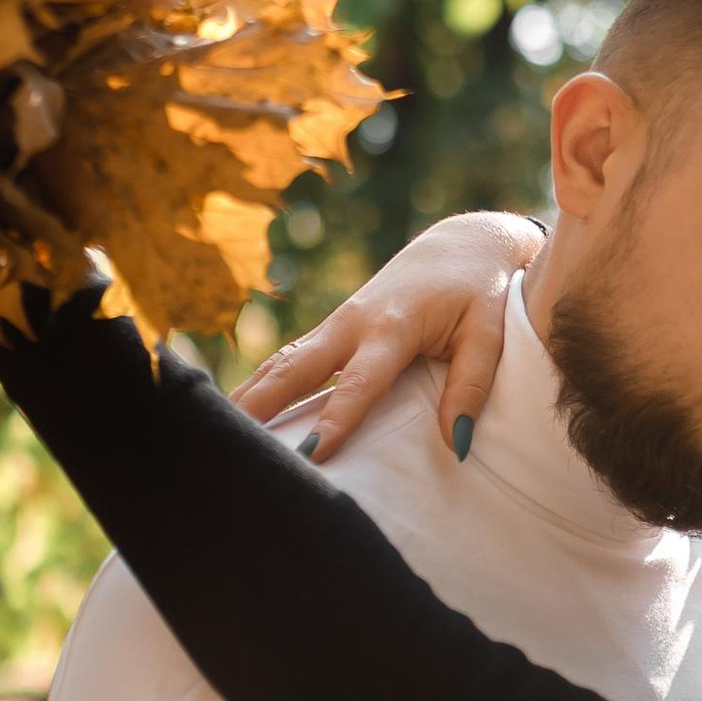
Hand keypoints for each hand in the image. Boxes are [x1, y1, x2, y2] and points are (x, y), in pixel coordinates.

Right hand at [236, 211, 546, 463]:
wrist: (460, 244)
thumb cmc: (479, 292)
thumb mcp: (489, 334)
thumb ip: (472, 386)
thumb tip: (456, 443)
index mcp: (393, 325)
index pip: (359, 382)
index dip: (335, 419)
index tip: (310, 455)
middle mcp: (353, 324)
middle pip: (296, 369)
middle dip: (260, 405)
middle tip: (229, 446)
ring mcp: (336, 326)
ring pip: (280, 364)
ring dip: (246, 397)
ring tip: (212, 435)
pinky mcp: (330, 331)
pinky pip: (286, 362)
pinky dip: (258, 386)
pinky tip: (233, 414)